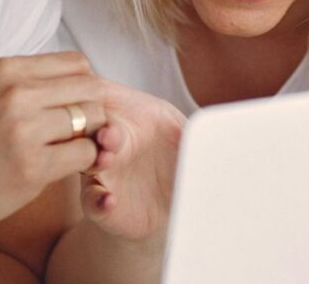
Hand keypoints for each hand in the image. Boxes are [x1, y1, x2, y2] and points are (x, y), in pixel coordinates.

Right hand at [0, 52, 106, 242]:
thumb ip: (28, 84)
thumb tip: (81, 82)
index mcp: (8, 70)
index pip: (78, 63)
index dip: (85, 87)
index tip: (75, 108)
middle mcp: (18, 92)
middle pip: (92, 88)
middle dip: (94, 111)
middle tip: (80, 134)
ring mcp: (25, 129)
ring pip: (94, 120)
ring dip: (91, 138)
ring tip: (69, 151)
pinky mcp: (31, 167)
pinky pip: (85, 155)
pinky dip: (82, 164)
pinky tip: (60, 170)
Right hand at [81, 81, 185, 241]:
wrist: (169, 204)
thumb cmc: (175, 159)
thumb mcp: (187, 137)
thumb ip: (196, 130)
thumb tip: (219, 125)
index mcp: (129, 121)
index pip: (109, 105)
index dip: (109, 105)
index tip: (118, 106)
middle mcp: (111, 144)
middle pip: (95, 129)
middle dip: (101, 129)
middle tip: (110, 133)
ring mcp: (103, 174)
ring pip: (88, 163)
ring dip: (95, 160)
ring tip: (106, 160)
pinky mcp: (102, 204)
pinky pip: (93, 201)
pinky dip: (98, 201)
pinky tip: (108, 200)